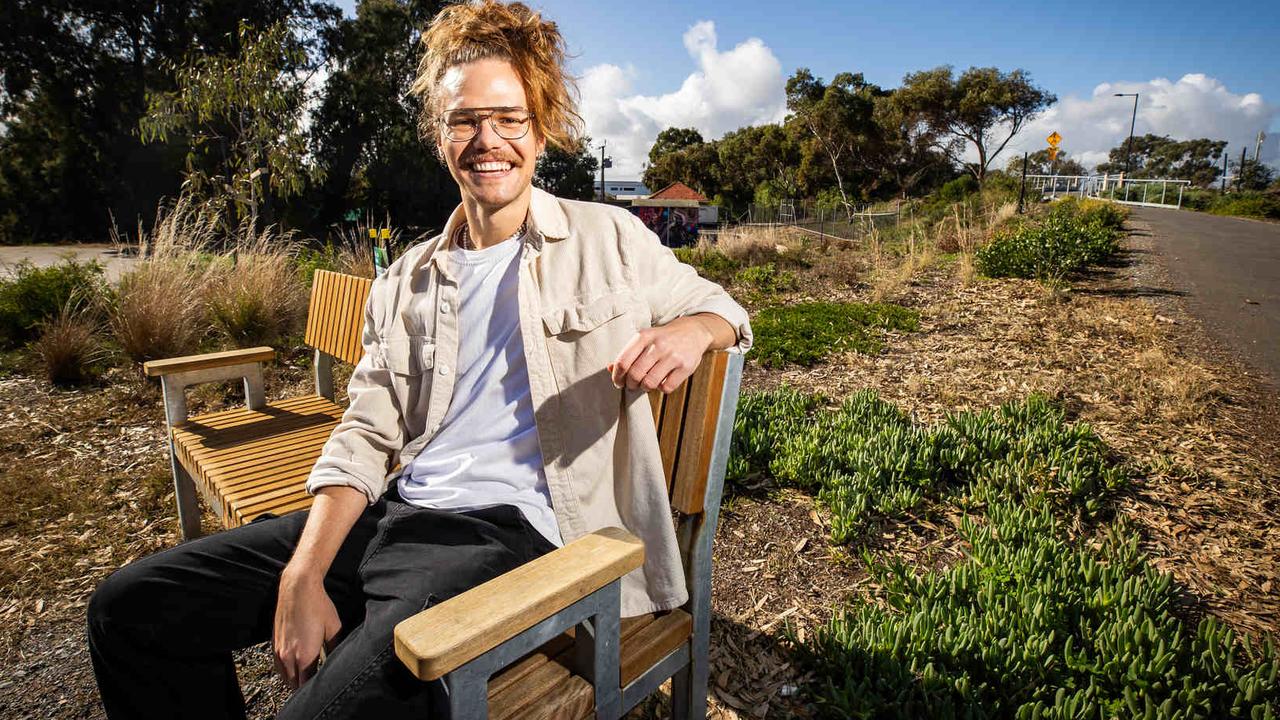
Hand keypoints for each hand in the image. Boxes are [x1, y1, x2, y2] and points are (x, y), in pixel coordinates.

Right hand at [273, 568, 341, 689]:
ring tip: (307, 681)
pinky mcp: (274, 644)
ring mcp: (279, 651)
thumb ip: (335, 648)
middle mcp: (288, 657)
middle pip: (294, 685)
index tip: (324, 688)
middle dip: (304, 688)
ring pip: (285, 677)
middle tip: (316, 687)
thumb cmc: (318, 605)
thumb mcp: (334, 628)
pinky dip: (286, 672)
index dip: (315, 689)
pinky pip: (278, 667)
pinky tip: (295, 669)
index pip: (307, 685)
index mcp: (304, 656)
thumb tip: (338, 661)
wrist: (297, 587)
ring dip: (294, 681)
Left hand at [609, 316, 714, 393]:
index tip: (618, 382)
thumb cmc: (664, 338)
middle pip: (635, 374)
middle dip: (630, 384)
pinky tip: (662, 381)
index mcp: (644, 336)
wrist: (693, 331)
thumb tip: (609, 369)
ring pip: (650, 383)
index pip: (623, 361)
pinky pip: (667, 387)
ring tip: (646, 384)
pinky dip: (661, 388)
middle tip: (632, 385)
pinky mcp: (686, 367)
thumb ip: (628, 354)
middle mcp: (658, 345)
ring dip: (644, 388)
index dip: (617, 376)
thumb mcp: (645, 339)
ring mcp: (673, 356)